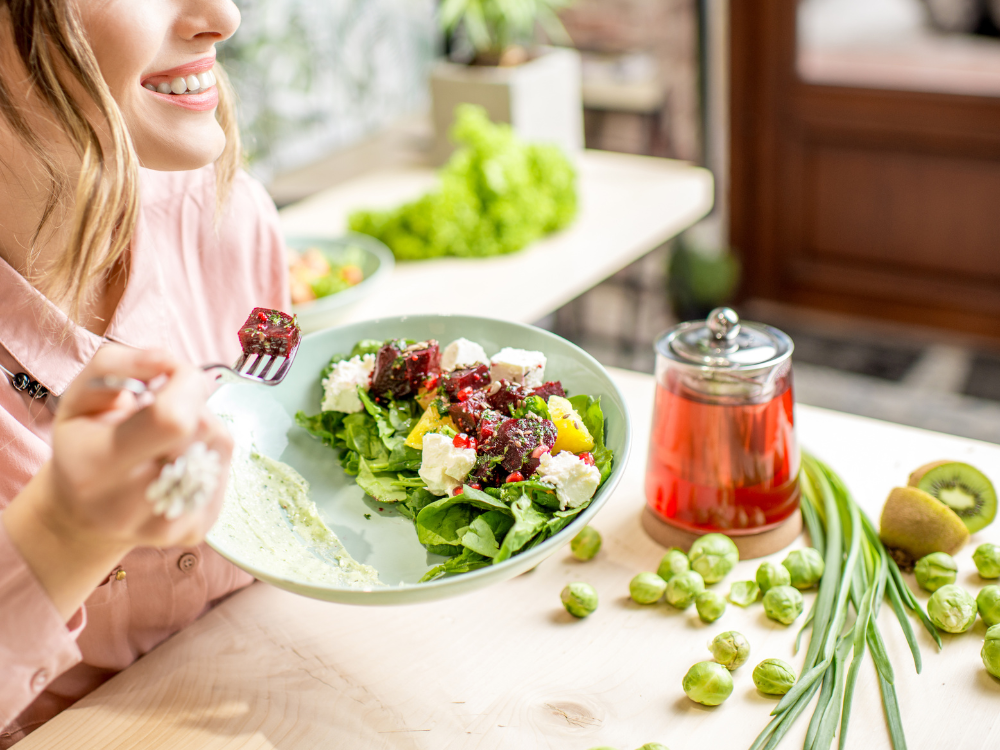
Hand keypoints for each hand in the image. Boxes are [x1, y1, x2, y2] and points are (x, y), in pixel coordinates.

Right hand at [2, 345, 232, 619]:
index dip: (185, 384)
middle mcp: (129, 504)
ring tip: (168, 436)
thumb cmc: (84, 443)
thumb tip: (168, 360)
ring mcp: (167, 525)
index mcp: (95, 466)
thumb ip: (117, 364)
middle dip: (192, 402)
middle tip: (165, 407)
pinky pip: (225, 468)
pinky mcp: (196, 531)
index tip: (171, 375)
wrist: (83, 516)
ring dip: (202, 426)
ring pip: (219, 445)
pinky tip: (180, 459)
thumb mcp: (79, 395)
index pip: (172, 419)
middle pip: (202, 428)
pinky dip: (209, 452)